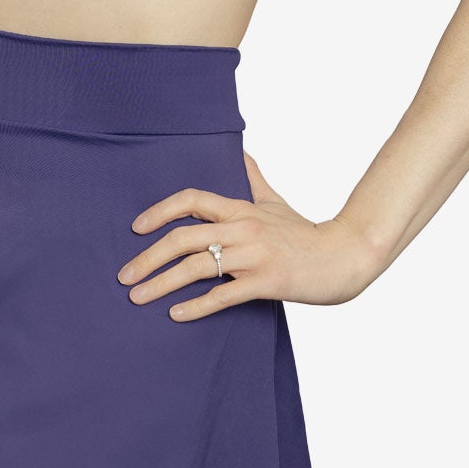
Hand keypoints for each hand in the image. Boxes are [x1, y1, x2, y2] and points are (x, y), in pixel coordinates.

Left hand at [117, 149, 378, 320]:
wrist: (345, 256)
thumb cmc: (307, 232)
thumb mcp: (276, 201)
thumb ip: (253, 179)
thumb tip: (240, 152)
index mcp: (242, 208)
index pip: (192, 200)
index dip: (160, 211)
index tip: (136, 228)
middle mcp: (244, 228)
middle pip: (184, 237)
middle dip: (148, 257)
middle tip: (124, 275)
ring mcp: (255, 256)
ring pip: (197, 267)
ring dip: (162, 283)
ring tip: (137, 298)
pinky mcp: (267, 282)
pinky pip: (224, 295)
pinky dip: (196, 306)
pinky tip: (174, 315)